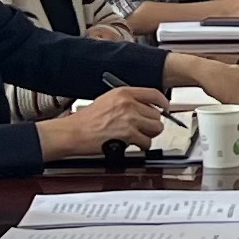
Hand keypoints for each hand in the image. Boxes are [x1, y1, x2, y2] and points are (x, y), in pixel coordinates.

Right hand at [38, 88, 166, 158]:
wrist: (73, 133)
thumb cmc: (85, 120)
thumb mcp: (107, 101)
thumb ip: (127, 101)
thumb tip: (143, 108)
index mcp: (124, 93)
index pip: (154, 94)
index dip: (163, 103)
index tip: (165, 108)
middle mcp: (129, 103)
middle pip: (157, 114)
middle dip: (152, 123)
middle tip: (143, 128)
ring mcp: (129, 119)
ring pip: (155, 128)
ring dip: (149, 135)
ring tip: (139, 137)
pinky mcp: (128, 134)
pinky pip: (146, 142)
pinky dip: (142, 145)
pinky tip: (134, 144)